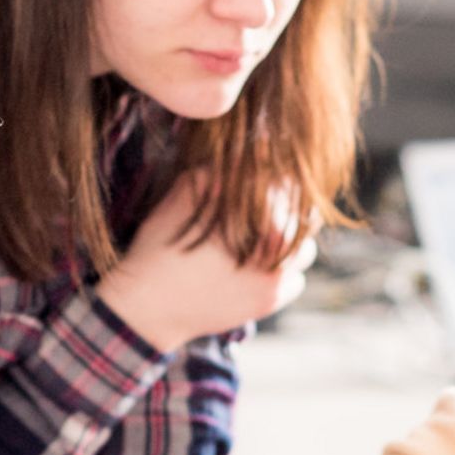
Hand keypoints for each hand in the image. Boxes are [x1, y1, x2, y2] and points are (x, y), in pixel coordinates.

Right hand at [94, 174, 319, 352]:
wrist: (149, 305)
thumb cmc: (164, 242)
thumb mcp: (189, 190)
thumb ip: (229, 170)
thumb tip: (260, 149)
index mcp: (262, 211)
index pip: (290, 185)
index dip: (276, 182)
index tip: (261, 184)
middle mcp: (279, 243)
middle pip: (305, 217)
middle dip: (286, 212)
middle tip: (257, 215)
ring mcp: (278, 276)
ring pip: (304, 249)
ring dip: (289, 243)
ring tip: (257, 243)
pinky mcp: (271, 301)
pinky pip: (296, 279)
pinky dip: (282, 271)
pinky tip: (255, 268)